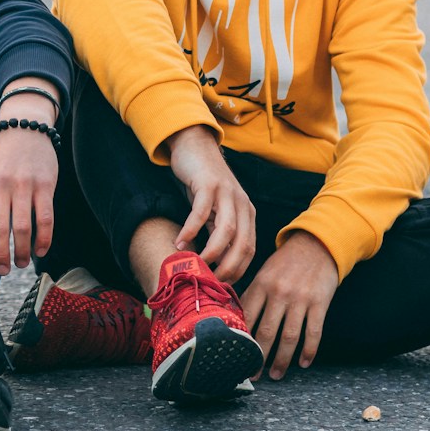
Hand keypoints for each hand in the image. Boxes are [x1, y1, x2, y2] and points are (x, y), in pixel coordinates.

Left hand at [0, 86, 59, 273]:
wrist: (23, 129)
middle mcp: (0, 184)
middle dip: (0, 256)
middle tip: (3, 270)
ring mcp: (24, 184)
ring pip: (23, 227)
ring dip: (22, 252)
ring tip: (20, 263)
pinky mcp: (45, 185)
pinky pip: (46, 218)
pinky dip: (44, 239)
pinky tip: (39, 251)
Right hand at [165, 125, 255, 280]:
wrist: (195, 147)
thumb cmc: (204, 183)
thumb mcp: (216, 211)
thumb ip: (217, 233)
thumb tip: (213, 265)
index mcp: (247, 214)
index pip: (250, 250)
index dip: (237, 270)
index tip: (221, 283)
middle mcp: (242, 204)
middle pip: (242, 244)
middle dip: (228, 267)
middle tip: (210, 280)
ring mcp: (226, 193)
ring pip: (226, 231)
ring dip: (211, 252)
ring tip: (196, 264)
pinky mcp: (208, 184)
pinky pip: (201, 213)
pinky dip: (191, 230)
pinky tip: (179, 242)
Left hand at [239, 231, 337, 379]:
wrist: (317, 244)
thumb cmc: (286, 261)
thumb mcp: (263, 271)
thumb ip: (252, 294)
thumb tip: (235, 319)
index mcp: (261, 284)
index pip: (247, 317)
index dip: (240, 339)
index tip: (234, 356)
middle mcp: (279, 292)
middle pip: (266, 332)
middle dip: (258, 357)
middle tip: (252, 375)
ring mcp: (300, 299)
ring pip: (289, 337)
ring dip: (282, 360)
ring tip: (276, 375)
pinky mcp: (320, 303)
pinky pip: (313, 332)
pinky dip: (309, 351)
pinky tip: (304, 363)